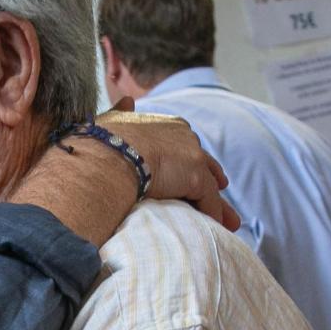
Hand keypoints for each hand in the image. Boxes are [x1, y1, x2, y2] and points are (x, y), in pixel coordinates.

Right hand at [98, 100, 239, 231]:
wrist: (107, 154)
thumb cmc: (101, 141)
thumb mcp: (112, 120)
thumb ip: (122, 111)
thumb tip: (127, 100)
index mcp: (168, 125)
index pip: (186, 145)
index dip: (191, 158)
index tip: (200, 168)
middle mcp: (185, 136)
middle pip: (204, 163)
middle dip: (213, 178)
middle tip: (222, 188)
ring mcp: (192, 157)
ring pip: (210, 185)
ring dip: (218, 205)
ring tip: (229, 222)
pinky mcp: (196, 178)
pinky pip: (209, 202)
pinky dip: (212, 216)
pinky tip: (215, 229)